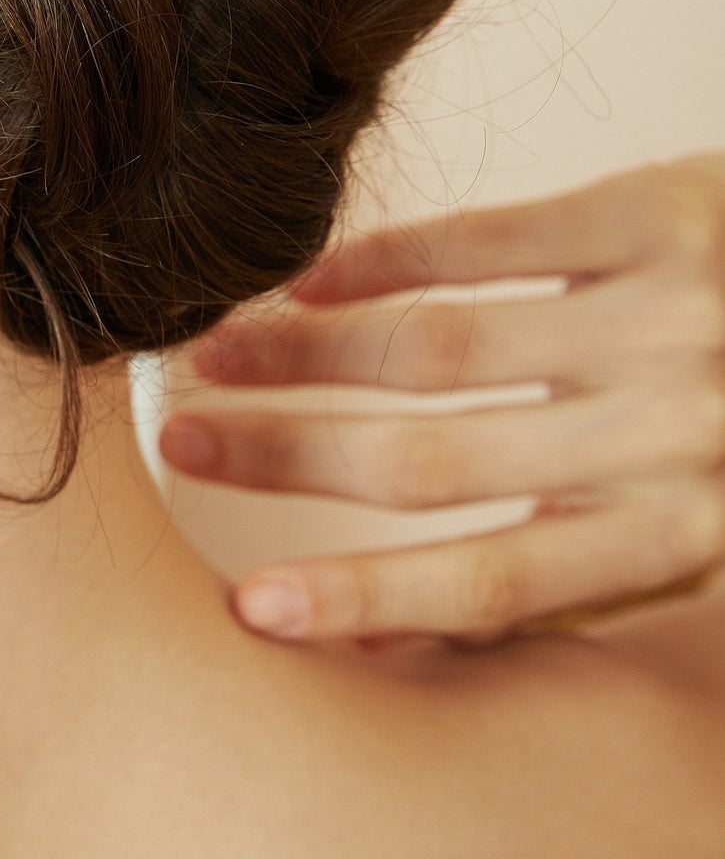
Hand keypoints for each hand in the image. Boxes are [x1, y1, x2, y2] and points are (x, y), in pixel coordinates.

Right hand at [159, 158, 724, 642]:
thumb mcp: (678, 546)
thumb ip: (543, 586)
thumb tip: (365, 642)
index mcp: (679, 543)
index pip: (491, 587)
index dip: (361, 599)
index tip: (247, 608)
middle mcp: (675, 440)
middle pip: (433, 461)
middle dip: (287, 458)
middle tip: (183, 444)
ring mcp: (672, 322)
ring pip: (442, 347)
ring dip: (307, 352)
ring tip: (218, 355)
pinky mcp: (669, 216)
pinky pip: (495, 239)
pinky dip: (386, 260)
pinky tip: (310, 279)